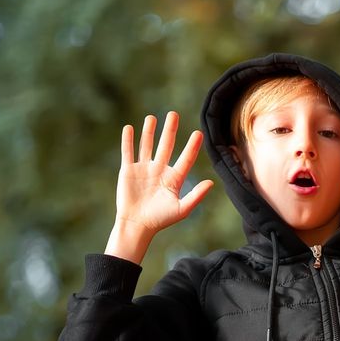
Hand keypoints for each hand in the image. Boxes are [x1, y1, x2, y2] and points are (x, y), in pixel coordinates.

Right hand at [116, 111, 212, 233]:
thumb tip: (211, 182)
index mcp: (174, 178)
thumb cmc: (160, 220)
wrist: (137, 225)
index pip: (185, 158)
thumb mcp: (182, 209)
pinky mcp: (128, 170)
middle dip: (170, 130)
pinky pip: (128, 152)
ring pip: (147, 145)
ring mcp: (143, 169)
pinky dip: (128, 140)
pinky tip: (130, 128)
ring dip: (149, 132)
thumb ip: (196, 195)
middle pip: (166, 146)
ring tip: (152, 118)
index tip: (198, 133)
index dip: (192, 146)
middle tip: (173, 114)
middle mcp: (160, 170)